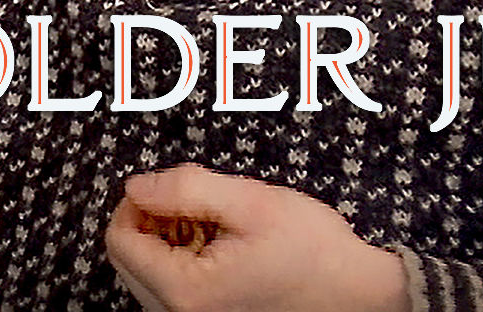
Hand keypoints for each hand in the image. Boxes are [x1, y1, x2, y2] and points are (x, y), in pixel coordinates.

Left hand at [104, 164, 406, 311]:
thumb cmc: (315, 251)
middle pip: (127, 260)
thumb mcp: (250, 202)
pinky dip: (182, 262)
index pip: (120, 241)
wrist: (362, 294)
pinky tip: (218, 247)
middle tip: (191, 204)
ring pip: (148, 274)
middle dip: (150, 223)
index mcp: (186, 291)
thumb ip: (184, 189)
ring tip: (211, 225)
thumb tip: (135, 187)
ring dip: (166, 242)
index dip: (136, 203)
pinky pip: (171, 290)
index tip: (167, 188)